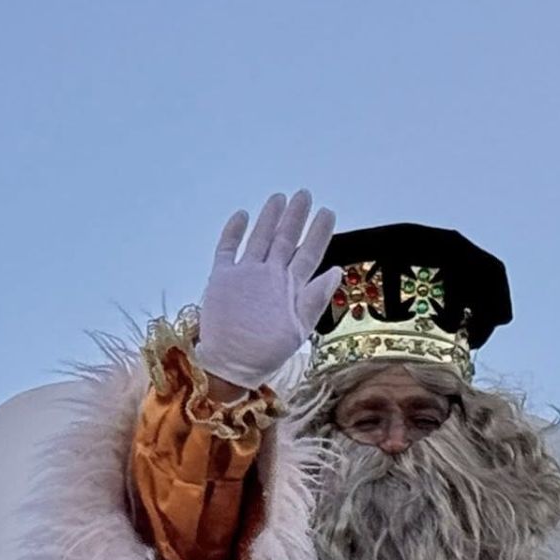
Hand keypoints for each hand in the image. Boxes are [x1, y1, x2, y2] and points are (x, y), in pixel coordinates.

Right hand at [194, 189, 342, 390]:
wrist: (231, 365)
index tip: (327, 212)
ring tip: (279, 197)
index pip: (309, 254)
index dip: (319, 233)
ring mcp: (246, 276)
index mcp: (290, 288)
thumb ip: (315, 298)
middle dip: (295, 217)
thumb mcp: (299, 328)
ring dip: (269, 219)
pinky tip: (242, 215)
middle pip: (285, 241)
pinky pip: (227, 250)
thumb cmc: (265, 353)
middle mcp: (270, 277)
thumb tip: (336, 271)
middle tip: (304, 194)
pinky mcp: (222, 279)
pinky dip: (233, 232)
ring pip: (259, 239)